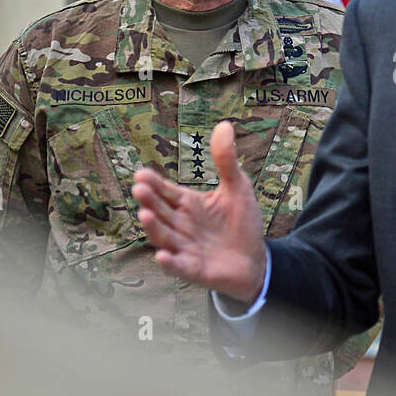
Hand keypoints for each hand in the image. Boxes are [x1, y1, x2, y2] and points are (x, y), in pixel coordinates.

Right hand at [131, 120, 266, 304]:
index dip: (154, 184)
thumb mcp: (237, 187)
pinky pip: (179, 267)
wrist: (256, 260)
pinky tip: (163, 256)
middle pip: (160, 212)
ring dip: (153, 228)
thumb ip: (226, 160)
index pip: (166, 191)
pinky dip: (170, 263)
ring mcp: (185, 248)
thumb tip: (224, 124)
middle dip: (149, 201)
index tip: (141, 174)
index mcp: (188, 204)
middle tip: (139, 188)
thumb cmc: (242, 223)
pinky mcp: (195, 270)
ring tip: (145, 215)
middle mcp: (181, 225)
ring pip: (164, 238)